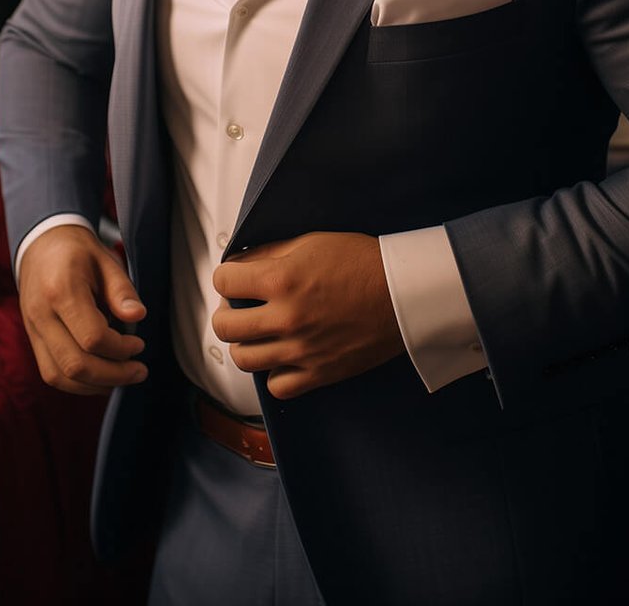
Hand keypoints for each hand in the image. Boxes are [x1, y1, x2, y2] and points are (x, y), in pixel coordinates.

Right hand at [17, 223, 146, 394]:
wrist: (42, 247)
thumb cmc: (79, 253)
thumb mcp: (106, 260)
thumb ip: (122, 290)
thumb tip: (138, 316)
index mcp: (61, 291)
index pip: (92, 337)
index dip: (120, 349)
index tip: (139, 344)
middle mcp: (41, 315)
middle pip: (74, 364)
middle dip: (112, 375)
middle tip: (139, 371)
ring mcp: (33, 330)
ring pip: (60, 376)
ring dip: (96, 384)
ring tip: (124, 377)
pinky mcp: (33, 340)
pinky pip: (52, 373)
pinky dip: (79, 383)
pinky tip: (103, 377)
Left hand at [210, 231, 404, 399]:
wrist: (405, 293)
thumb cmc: (362, 262)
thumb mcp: (312, 242)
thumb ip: (270, 253)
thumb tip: (239, 263)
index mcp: (282, 279)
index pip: (223, 281)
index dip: (227, 276)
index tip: (236, 278)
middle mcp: (286, 318)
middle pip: (224, 326)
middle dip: (226, 311)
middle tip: (240, 306)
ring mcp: (301, 350)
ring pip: (243, 359)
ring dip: (245, 343)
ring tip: (258, 333)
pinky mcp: (319, 373)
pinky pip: (276, 387)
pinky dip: (274, 374)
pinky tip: (283, 357)